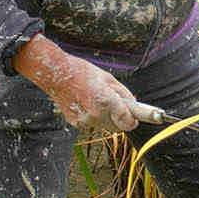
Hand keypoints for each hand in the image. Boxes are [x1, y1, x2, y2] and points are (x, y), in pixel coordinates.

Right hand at [11, 38, 137, 134]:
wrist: (55, 75)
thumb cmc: (82, 72)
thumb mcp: (108, 78)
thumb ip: (123, 93)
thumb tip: (134, 104)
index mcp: (105, 100)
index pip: (127, 120)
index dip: (136, 120)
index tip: (143, 119)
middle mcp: (96, 114)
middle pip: (118, 126)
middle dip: (122, 118)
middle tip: (119, 105)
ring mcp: (85, 121)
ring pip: (106, 126)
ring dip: (108, 118)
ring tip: (98, 100)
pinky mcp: (76, 123)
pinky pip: (93, 124)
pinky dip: (95, 117)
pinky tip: (87, 103)